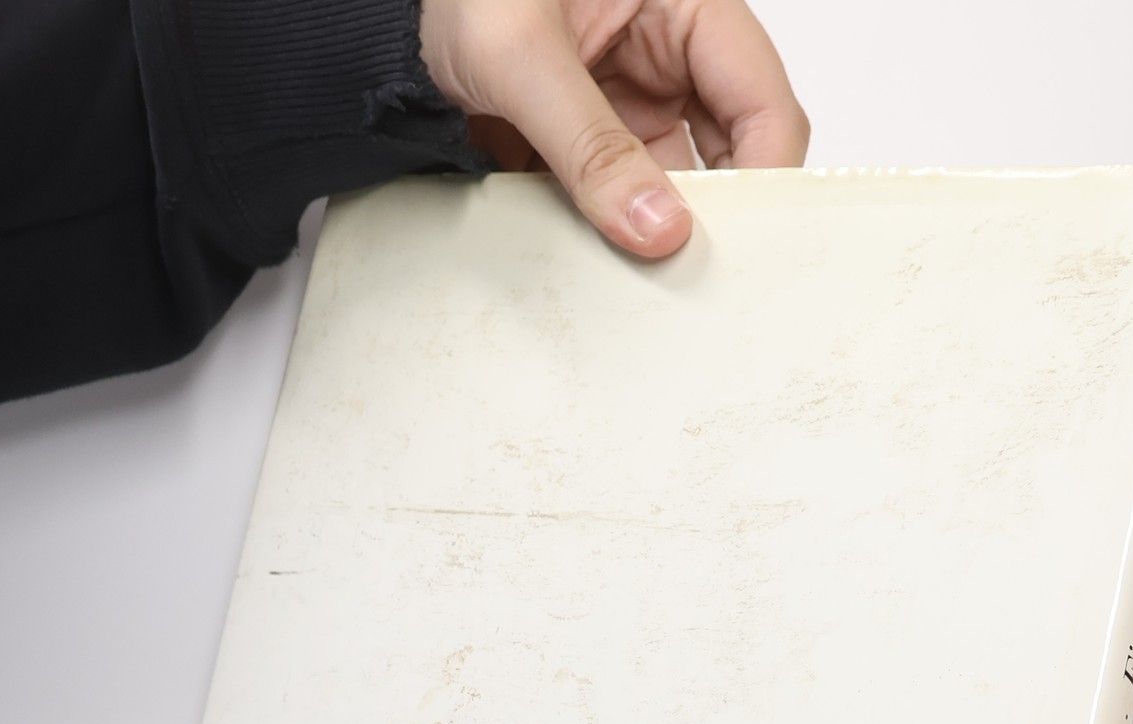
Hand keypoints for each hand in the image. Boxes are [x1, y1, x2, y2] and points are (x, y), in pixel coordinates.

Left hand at [419, 0, 808, 259]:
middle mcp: (664, 55)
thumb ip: (591, 146)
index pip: (761, 98)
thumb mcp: (521, 56)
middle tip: (694, 281)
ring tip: (637, 287)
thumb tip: (658, 230)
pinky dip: (602, 241)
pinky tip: (592, 273)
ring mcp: (624, 106)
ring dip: (649, 238)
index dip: (766, 172)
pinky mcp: (582, 150)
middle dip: (711, 218)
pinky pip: (612, 207)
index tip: (744, 245)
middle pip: (727, 156)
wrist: (366, 23)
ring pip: (667, 192)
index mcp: (682, 2)